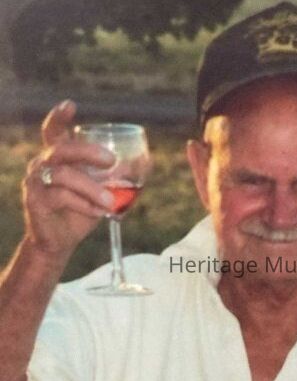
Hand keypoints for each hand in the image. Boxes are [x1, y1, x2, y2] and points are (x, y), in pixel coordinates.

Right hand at [22, 100, 115, 260]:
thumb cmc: (82, 210)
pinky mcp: (35, 200)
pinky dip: (84, 204)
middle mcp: (44, 164)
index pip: (54, 131)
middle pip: (62, 149)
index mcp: (60, 157)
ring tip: (111, 202)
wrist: (61, 241)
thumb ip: (120, 176)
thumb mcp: (104, 192)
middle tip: (110, 161)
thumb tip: (145, 161)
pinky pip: (61, 197)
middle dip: (87, 151)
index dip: (59, 117)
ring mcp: (36, 181)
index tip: (71, 105)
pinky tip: (98, 213)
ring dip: (92, 188)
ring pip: (64, 176)